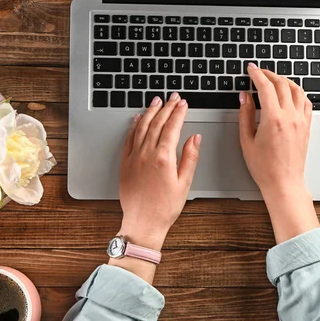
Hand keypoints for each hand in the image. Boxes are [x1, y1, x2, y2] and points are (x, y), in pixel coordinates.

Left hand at [111, 93, 200, 281]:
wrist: (142, 223)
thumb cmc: (165, 208)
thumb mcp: (184, 184)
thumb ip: (190, 158)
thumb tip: (194, 138)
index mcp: (163, 158)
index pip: (171, 128)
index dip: (178, 113)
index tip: (183, 104)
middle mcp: (146, 154)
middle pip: (157, 123)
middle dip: (166, 108)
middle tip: (173, 97)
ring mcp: (133, 157)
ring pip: (141, 127)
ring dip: (150, 112)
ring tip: (157, 101)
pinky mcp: (125, 163)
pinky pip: (129, 138)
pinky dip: (134, 126)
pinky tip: (137, 118)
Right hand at [239, 64, 319, 243]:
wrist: (284, 183)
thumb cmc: (264, 167)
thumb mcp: (247, 140)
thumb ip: (245, 114)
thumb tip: (244, 96)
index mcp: (273, 119)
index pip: (266, 87)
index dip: (257, 74)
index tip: (251, 69)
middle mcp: (290, 117)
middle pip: (282, 84)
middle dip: (269, 74)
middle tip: (259, 72)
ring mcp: (301, 121)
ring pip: (297, 90)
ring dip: (285, 80)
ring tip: (274, 79)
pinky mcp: (307, 126)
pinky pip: (306, 102)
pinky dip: (298, 92)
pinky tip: (291, 93)